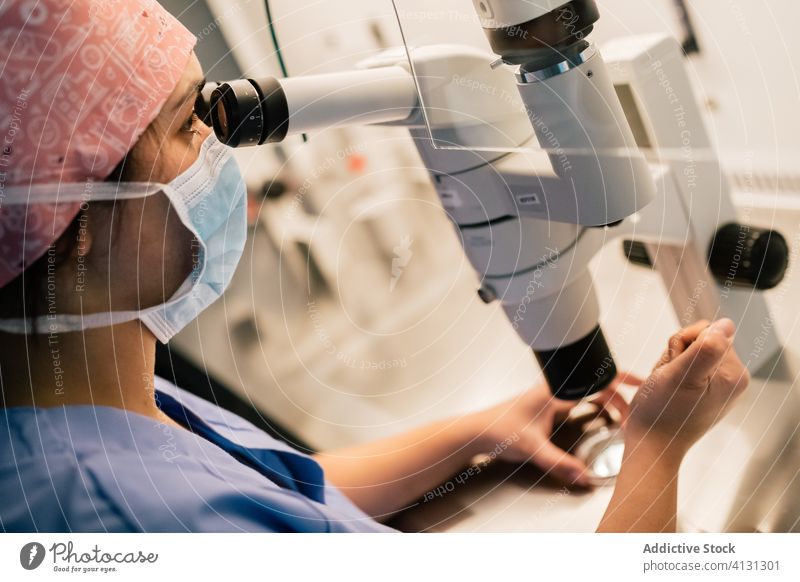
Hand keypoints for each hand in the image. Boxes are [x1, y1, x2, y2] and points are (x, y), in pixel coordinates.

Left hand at [467, 372, 642, 487]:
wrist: (477, 431)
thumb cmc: (499, 431)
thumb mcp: (532, 448)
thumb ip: (559, 463)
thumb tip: (584, 477)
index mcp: (554, 391)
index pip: (594, 379)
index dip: (620, 379)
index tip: (639, 383)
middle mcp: (554, 389)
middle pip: (594, 383)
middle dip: (618, 393)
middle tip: (636, 408)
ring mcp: (549, 395)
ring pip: (586, 389)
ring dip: (607, 398)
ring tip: (623, 412)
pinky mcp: (546, 405)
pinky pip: (578, 398)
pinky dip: (594, 403)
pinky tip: (599, 416)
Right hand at [625, 318, 749, 462]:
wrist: (652, 444)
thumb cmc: (661, 413)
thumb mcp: (680, 376)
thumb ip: (706, 349)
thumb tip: (725, 325)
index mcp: (733, 374)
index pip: (708, 332)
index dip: (682, 343)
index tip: (675, 367)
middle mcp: (731, 379)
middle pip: (700, 341)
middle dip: (676, 354)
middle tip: (667, 379)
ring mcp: (718, 386)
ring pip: (689, 353)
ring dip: (670, 364)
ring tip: (666, 386)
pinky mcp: (704, 391)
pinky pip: (686, 366)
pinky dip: (671, 373)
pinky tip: (667, 389)